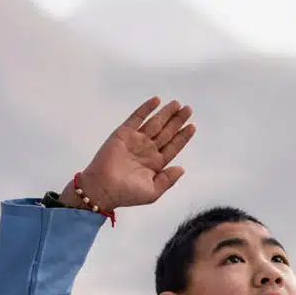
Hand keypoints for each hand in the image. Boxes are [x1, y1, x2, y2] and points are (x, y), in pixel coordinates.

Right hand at [67, 98, 195, 210]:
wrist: (102, 189)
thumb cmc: (126, 194)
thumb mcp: (153, 192)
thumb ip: (168, 180)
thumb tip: (181, 168)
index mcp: (156, 163)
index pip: (173, 146)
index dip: (183, 136)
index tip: (192, 126)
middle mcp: (147, 150)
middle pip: (167, 132)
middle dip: (177, 121)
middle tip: (188, 109)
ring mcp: (136, 140)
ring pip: (155, 123)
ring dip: (166, 113)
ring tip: (177, 104)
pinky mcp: (123, 133)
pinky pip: (137, 117)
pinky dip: (146, 108)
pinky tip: (156, 100)